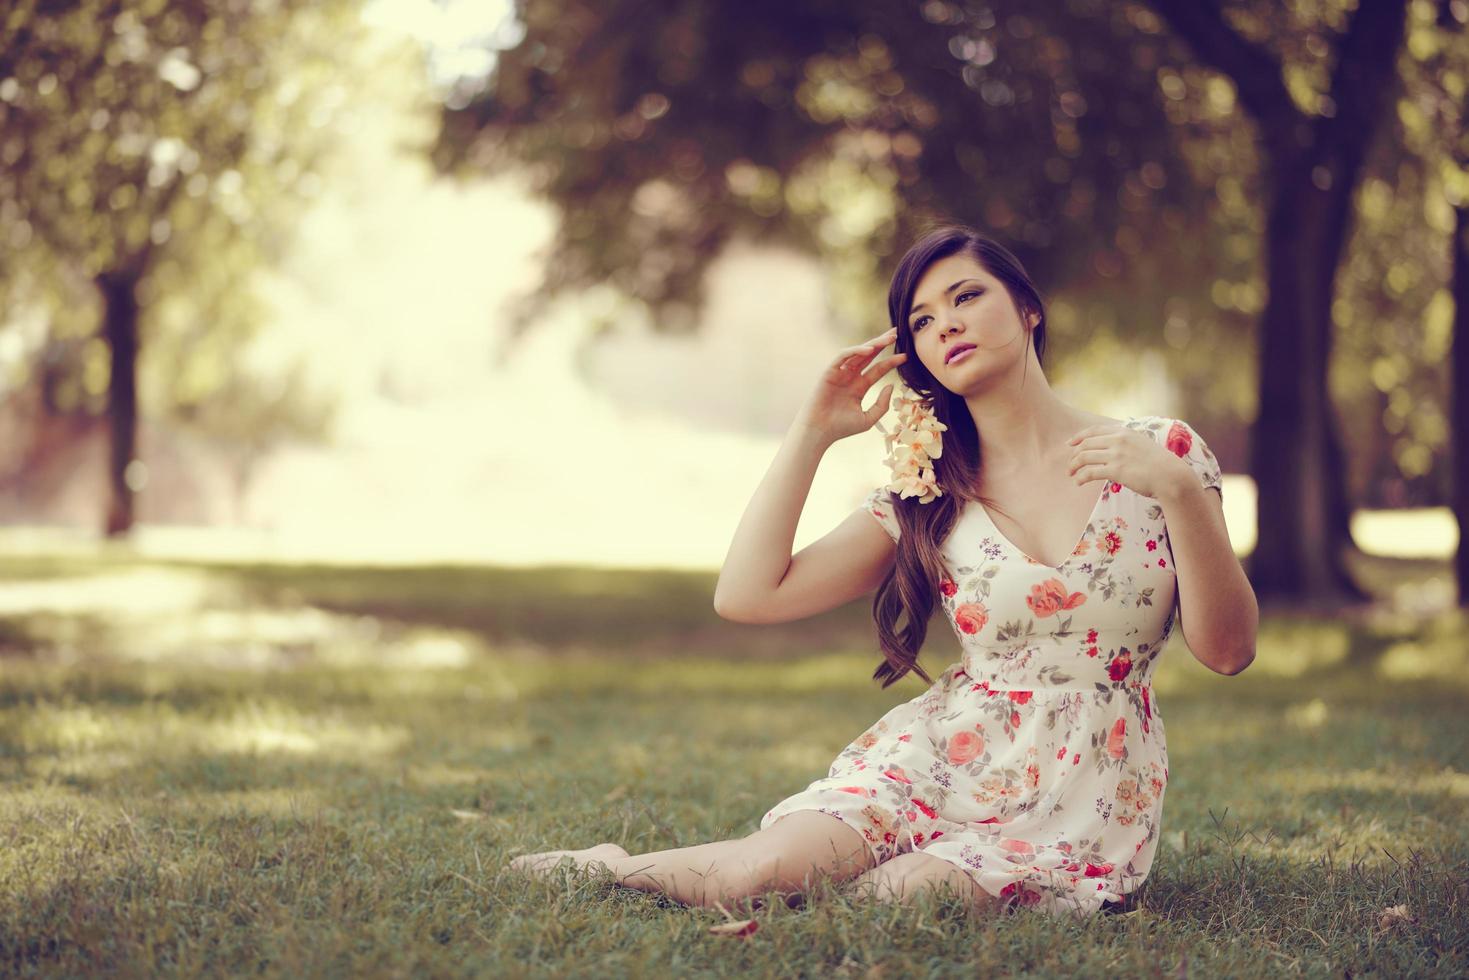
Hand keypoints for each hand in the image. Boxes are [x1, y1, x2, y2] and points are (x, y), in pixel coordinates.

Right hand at [795, 326, 908, 444]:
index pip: (878, 369)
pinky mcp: (829, 372)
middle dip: (882, 344)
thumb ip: (882, 404)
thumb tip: (891, 385)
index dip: (892, 362)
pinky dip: (855, 351)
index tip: (906, 357)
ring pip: (858, 353)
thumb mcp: (868, 418)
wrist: (820, 431)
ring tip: (888, 338)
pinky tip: (869, 349)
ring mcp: (840, 373)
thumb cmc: (841, 428)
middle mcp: (850, 377)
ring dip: (873, 344)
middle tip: (896, 334)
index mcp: (859, 386)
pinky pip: (843, 356)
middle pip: (869, 355)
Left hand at [1065, 423, 1191, 499]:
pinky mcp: (1116, 470)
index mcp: (1124, 432)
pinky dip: (1081, 477)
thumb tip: (1112, 447)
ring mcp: (1117, 454)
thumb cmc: (1158, 464)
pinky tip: (1078, 482)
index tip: (1070, 444)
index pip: (1095, 430)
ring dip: (1074, 466)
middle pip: (1086, 444)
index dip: (1079, 436)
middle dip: (1074, 454)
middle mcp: (1119, 440)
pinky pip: (1090, 472)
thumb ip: (1126, 442)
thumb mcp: (1142, 444)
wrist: (1171, 476)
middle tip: (1070, 465)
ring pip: (1084, 457)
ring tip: (1071, 474)